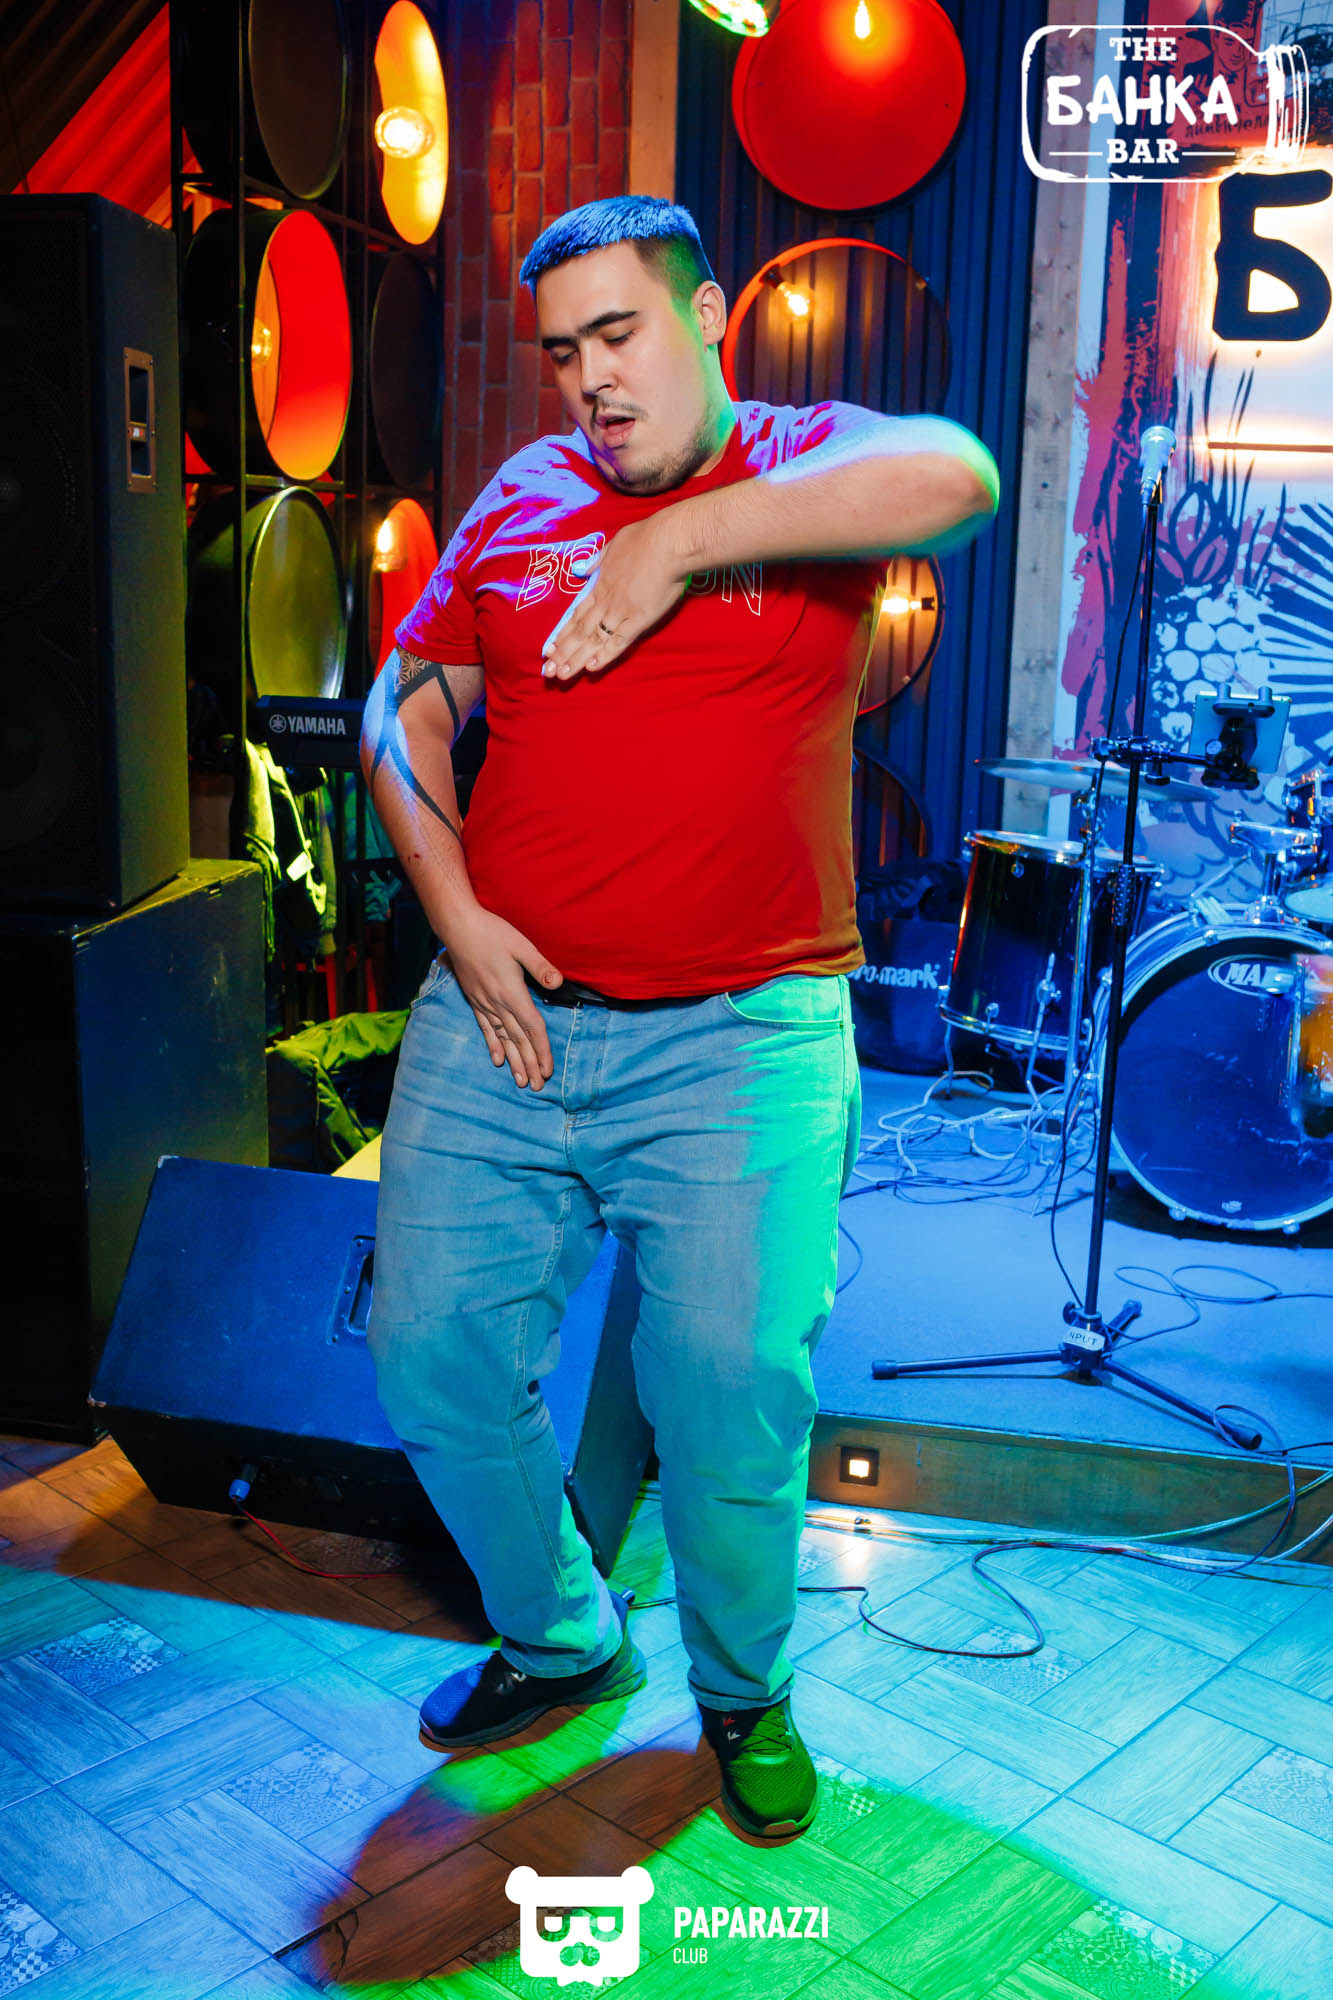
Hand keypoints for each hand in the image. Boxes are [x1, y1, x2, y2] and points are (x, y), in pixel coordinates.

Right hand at [439, 904, 562, 1089]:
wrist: (457, 927)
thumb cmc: (492, 932)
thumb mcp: (522, 945)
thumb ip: (540, 967)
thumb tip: (558, 983)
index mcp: (512, 992)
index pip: (533, 1028)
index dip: (542, 1050)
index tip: (549, 1070)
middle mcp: (497, 1003)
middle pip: (519, 1040)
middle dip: (530, 1064)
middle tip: (538, 1086)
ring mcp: (484, 1003)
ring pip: (503, 1039)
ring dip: (513, 1061)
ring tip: (521, 1081)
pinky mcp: (475, 1000)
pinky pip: (486, 1028)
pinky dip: (493, 1045)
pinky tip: (498, 1060)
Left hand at [541, 516, 688, 681]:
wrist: (668, 541)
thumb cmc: (646, 538)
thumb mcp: (614, 544)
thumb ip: (599, 560)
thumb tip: (584, 569)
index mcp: (601, 584)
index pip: (577, 614)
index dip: (563, 632)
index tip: (550, 646)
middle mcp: (606, 601)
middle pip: (580, 631)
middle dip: (563, 652)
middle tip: (547, 670)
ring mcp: (621, 611)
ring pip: (594, 640)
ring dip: (577, 658)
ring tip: (562, 675)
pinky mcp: (639, 619)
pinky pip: (619, 641)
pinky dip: (605, 655)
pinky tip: (592, 668)